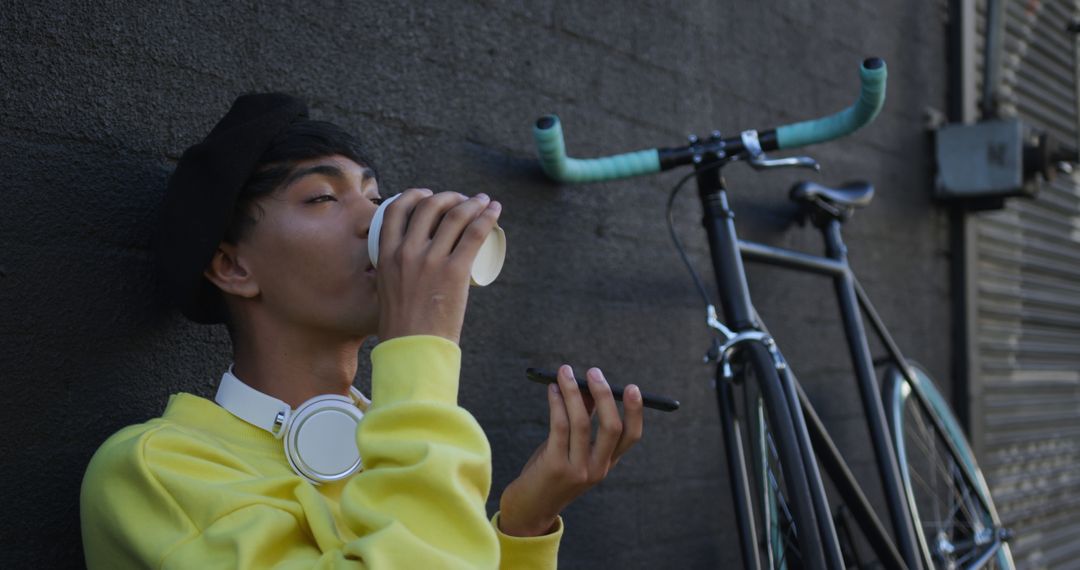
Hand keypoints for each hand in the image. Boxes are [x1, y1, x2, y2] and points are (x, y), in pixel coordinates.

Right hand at [375, 189, 500, 343]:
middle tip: (461, 200)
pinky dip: (487, 216)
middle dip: (448, 196)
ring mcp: (431, 260)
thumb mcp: (386, 291)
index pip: (395, 209)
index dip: (413, 195)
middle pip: (429, 206)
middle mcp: (407, 251)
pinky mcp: (455, 271)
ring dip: (471, 202)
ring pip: (455, 216)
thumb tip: (400, 271)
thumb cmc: (401, 327)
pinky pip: (474, 234)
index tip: (427, 195)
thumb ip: (390, 276)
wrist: (413, 350)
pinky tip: (494, 209)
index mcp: (386, 254)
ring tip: (481, 202)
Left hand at [498, 365, 644, 536]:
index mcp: (606, 464)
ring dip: (573, 392)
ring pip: (581, 423)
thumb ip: (583, 422)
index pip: (631, 436)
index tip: (632, 388)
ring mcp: (577, 470)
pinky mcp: (554, 467)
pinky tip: (552, 390)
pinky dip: (556, 403)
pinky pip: (559, 427)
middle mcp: (597, 469)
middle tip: (594, 372)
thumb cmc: (550, 475)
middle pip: (611, 428)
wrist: (529, 511)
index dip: (635, 412)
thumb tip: (588, 387)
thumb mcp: (572, 450)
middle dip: (604, 396)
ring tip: (565, 372)